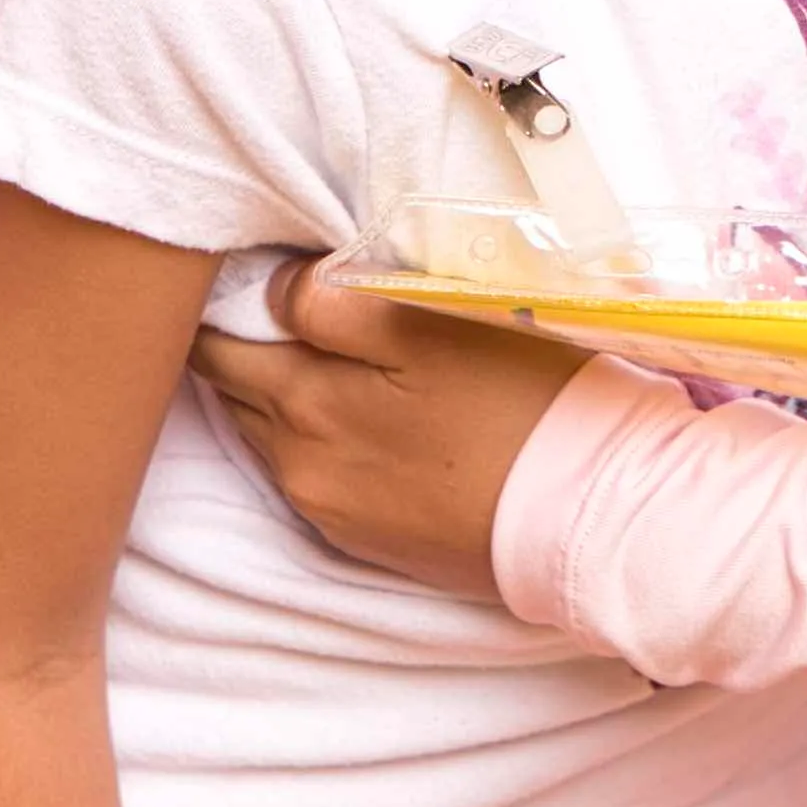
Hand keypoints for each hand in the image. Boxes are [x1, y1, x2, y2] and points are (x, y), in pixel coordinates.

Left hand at [189, 267, 574, 596]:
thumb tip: (274, 288)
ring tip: (324, 355)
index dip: (235, 297)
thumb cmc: (519, 399)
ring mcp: (326, 507)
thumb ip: (332, 303)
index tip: (259, 267)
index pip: (222, 339)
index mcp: (305, 399)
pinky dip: (314, 440)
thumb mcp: (431, 322)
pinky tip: (361, 417)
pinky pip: (307, 475)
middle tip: (276, 305)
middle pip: (235, 390)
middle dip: (243, 345)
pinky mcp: (360, 538)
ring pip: (267, 433)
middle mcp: (298, 462)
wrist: (584, 515)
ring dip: (278, 394)